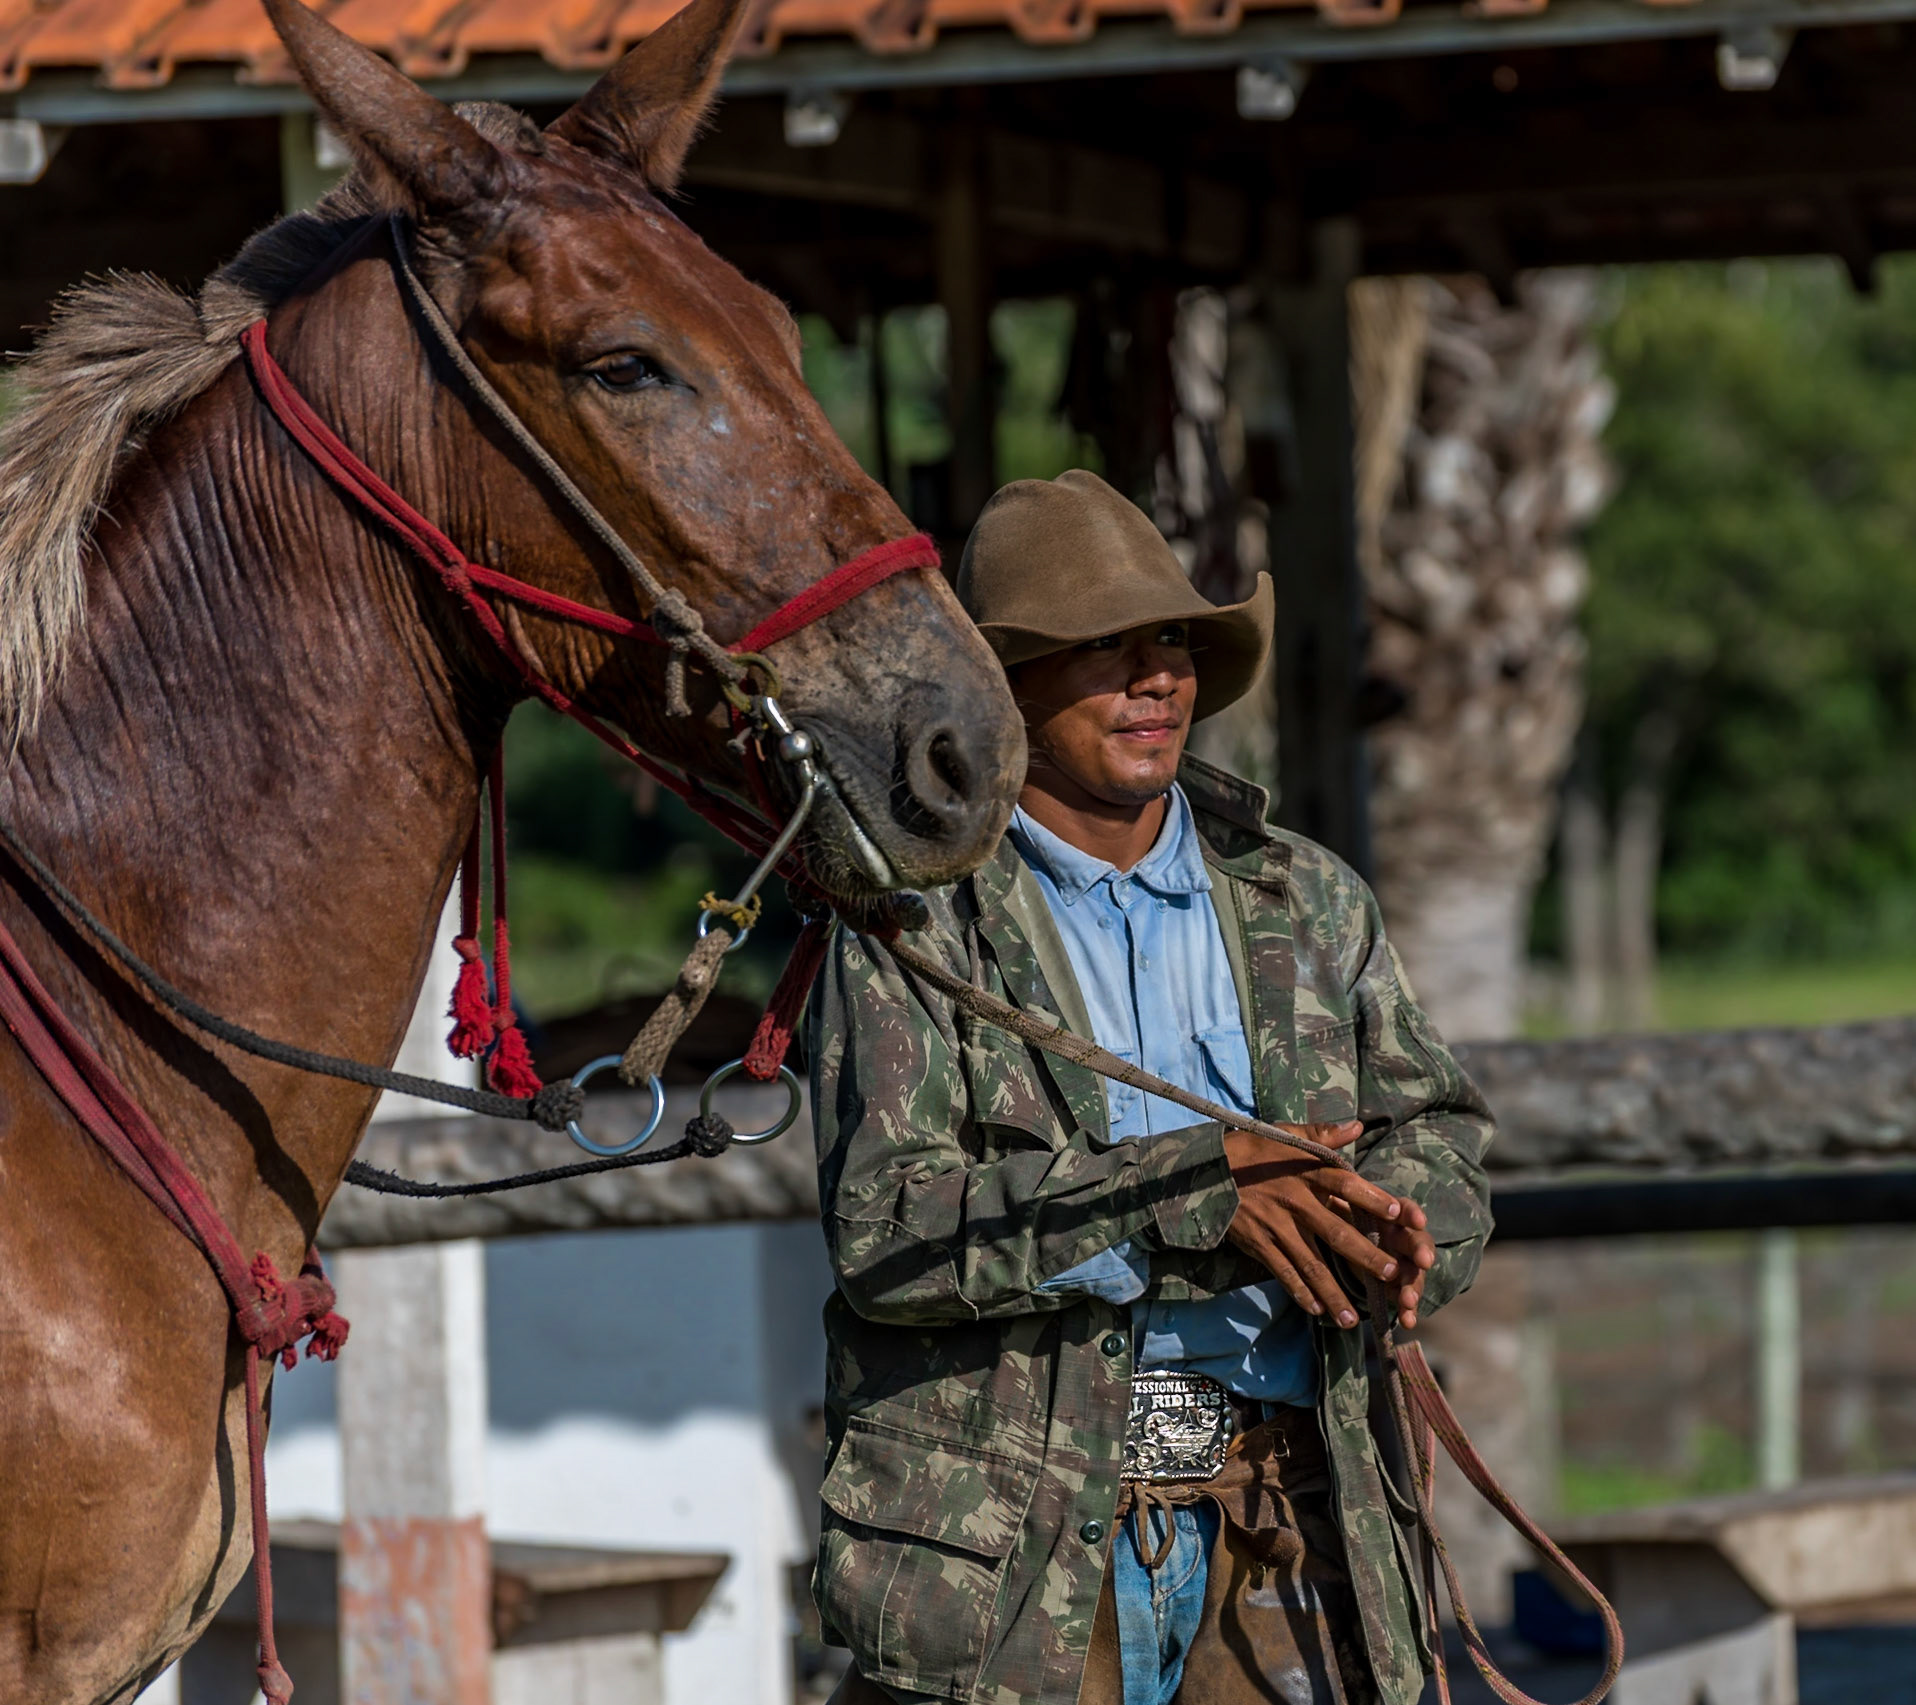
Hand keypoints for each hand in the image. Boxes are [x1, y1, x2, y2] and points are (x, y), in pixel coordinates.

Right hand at [1222, 1121, 1420, 1329]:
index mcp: (1305, 1172)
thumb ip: (1323, 1134)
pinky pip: (1283, 1272)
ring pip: (1310, 1263)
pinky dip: (1300, 1292)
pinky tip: (1316, 1310)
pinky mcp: (1258, 1243)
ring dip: (1333, 1292)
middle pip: (1335, 1232)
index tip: (1399, 1213)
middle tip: (1392, 1275)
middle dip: (1365, 1256)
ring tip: (1353, 1318)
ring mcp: (1275, 1226)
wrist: (1205, 1170)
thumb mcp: (1285, 1135)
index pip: (1345, 1184)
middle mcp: (1294, 1201)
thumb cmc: (1252, 1151)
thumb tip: (1358, 1126)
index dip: (1372, 1198)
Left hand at [1329, 1191, 1434, 1330]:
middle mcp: (1401, 1237)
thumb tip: (1328, 1193)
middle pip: (1416, 1243)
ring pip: (1412, 1274)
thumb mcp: (1340, 1206)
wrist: (1340, 1237)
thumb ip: (1340, 1202)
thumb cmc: (1341, 1214)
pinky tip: (1407, 1322)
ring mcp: (1402, 1262)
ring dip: (1413, 1287)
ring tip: (1408, 1301)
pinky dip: (1407, 1310)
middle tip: (1423, 1262)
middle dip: (1421, 1252)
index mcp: (1389, 1213)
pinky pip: (1404, 1297)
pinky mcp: (1397, 1286)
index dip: (1412, 1214)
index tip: (1418, 1221)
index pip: (1405, 1209)